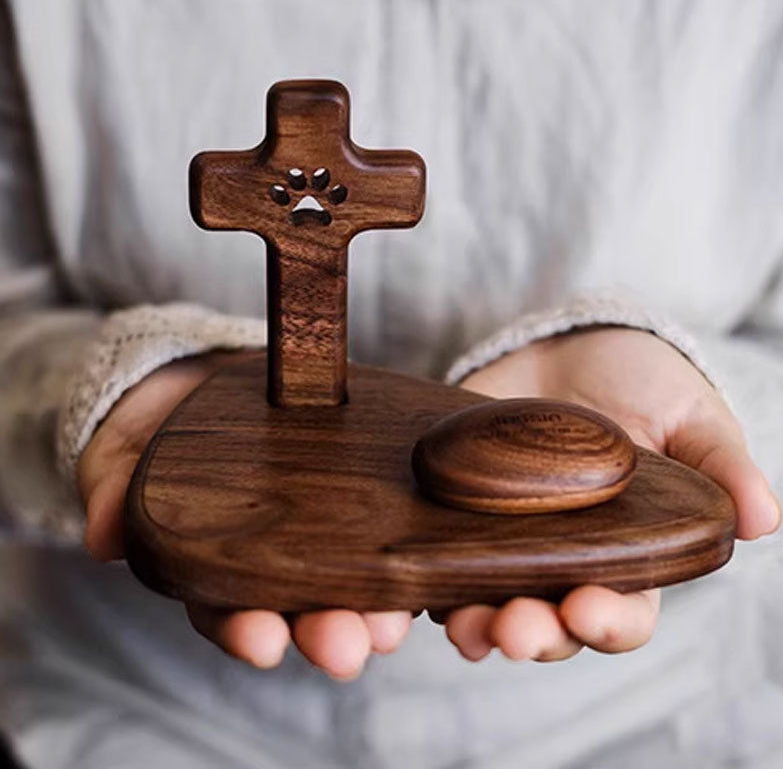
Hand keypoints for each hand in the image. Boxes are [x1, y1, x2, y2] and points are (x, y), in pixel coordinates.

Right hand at [78, 352, 411, 679]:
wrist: (212, 380)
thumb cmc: (165, 420)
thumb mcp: (128, 443)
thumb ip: (114, 482)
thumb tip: (104, 537)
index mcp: (218, 559)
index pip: (226, 608)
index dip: (243, 629)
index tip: (262, 643)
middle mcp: (275, 558)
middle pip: (302, 608)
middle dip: (324, 631)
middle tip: (346, 646)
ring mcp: (323, 529)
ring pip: (354, 580)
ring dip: (376, 608)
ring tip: (392, 623)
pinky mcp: (363, 493)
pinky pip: (391, 529)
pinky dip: (412, 554)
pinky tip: (433, 565)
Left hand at [440, 326, 781, 662]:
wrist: (569, 349)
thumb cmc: (643, 384)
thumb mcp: (690, 416)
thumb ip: (720, 464)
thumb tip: (764, 518)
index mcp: (628, 554)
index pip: (625, 609)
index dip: (607, 621)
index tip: (585, 609)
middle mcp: (563, 560)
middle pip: (550, 623)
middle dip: (532, 634)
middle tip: (511, 628)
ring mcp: (506, 540)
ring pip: (489, 603)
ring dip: (473, 622)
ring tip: (462, 622)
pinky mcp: (456, 513)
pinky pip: (436, 559)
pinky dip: (424, 580)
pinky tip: (411, 585)